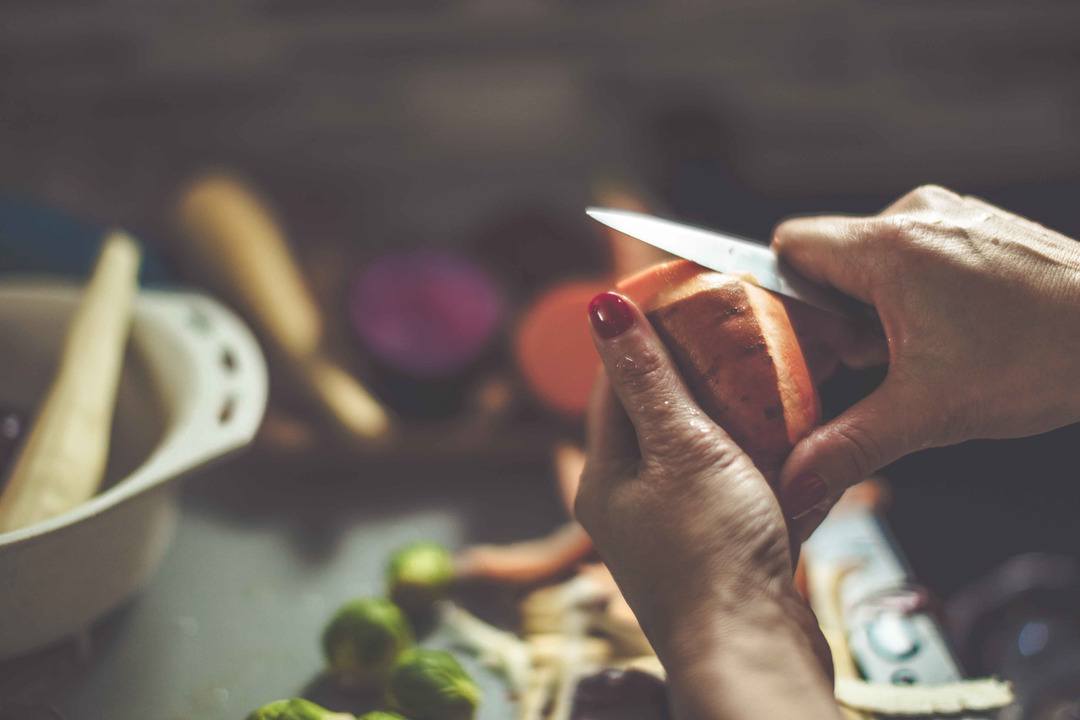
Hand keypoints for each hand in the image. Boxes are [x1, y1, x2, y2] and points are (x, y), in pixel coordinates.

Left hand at [578, 291, 837, 719]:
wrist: (755, 653)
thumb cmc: (711, 553)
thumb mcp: (680, 447)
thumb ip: (647, 378)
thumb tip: (603, 308)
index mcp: (605, 474)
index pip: (615, 382)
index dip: (644, 332)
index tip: (677, 292)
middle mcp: (632, 501)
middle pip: (660, 414)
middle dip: (698, 372)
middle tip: (737, 330)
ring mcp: (676, 527)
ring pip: (704, 451)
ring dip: (736, 416)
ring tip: (773, 377)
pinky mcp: (720, 549)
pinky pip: (737, 488)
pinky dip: (761, 463)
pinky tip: (793, 441)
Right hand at [773, 185, 1079, 536]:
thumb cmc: (1044, 358)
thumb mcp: (928, 412)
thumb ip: (848, 445)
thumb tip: (794, 483)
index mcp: (889, 247)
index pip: (789, 245)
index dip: (781, 295)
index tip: (803, 342)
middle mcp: (916, 215)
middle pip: (830, 258)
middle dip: (836, 315)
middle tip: (872, 362)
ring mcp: (953, 215)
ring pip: (873, 259)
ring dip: (876, 307)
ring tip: (919, 352)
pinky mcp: (979, 227)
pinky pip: (914, 253)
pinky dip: (912, 293)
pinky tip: (948, 334)